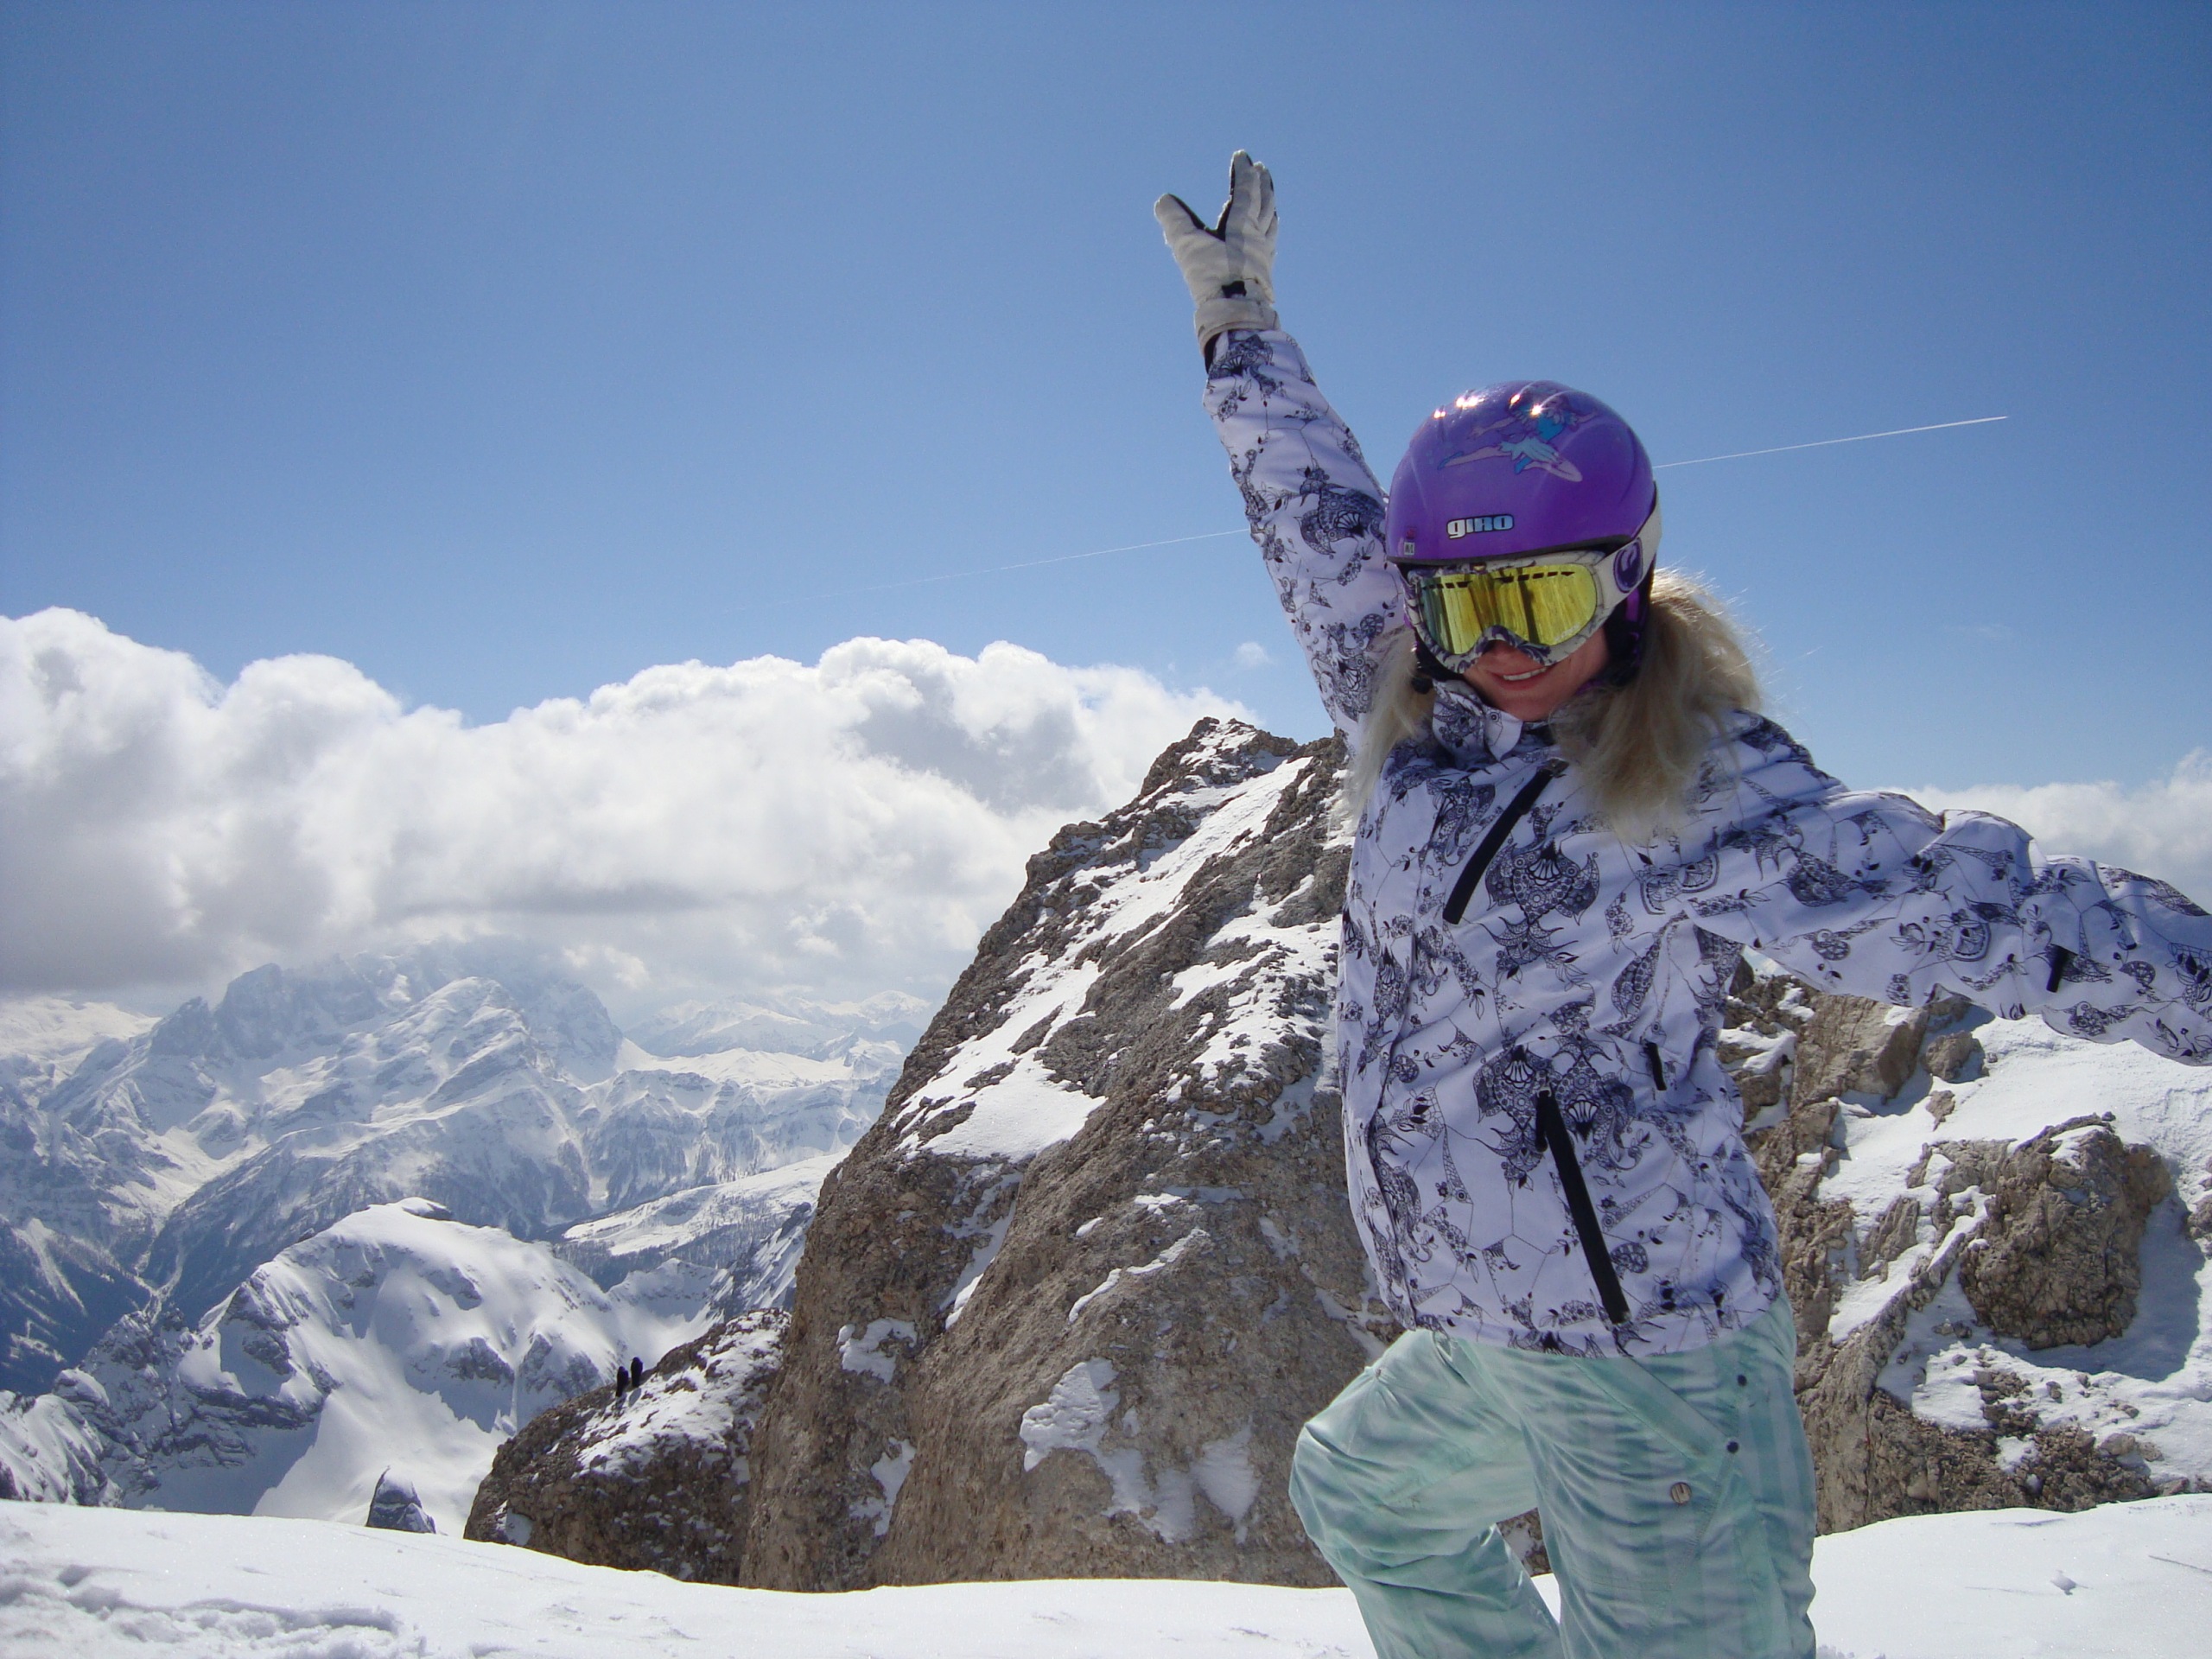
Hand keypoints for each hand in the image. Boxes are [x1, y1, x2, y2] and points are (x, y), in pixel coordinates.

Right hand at [1155, 150, 1279, 346]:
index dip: (1243, 172)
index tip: (1243, 156)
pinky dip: (1270, 233)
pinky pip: (1270, 245)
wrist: (1236, 314)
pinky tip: (1268, 240)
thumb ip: (1175, 220)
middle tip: (1262, 170)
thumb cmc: (1213, 278)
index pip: (1246, 191)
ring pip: (1270, 223)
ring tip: (1270, 200)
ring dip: (1270, 207)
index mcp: (1243, 226)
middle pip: (1264, 204)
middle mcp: (1258, 237)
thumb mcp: (1188, 245)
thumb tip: (1163, 200)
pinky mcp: (1265, 274)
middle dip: (1262, 185)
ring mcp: (1264, 256)